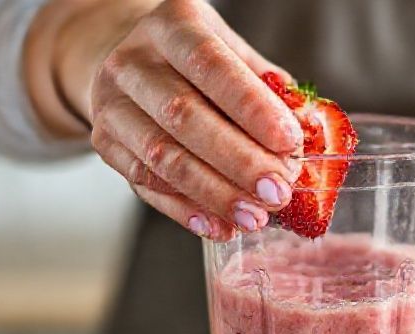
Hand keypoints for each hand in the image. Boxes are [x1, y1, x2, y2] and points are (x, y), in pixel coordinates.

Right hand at [56, 0, 303, 239]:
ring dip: (214, 194)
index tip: (289, 142)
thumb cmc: (193, 60)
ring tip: (254, 217)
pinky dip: (186, 211)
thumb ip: (269, 89)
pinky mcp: (105, 144)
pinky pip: (145, 185)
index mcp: (172, 26)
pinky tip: (220, 226)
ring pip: (162, 158)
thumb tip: (310, 129)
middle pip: (184, 117)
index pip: (211, 65)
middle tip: (278, 191)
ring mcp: (112, 104)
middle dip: (237, 161)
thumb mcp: (232, 53)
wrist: (123, 58)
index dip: (251, 107)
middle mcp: (133, 62)